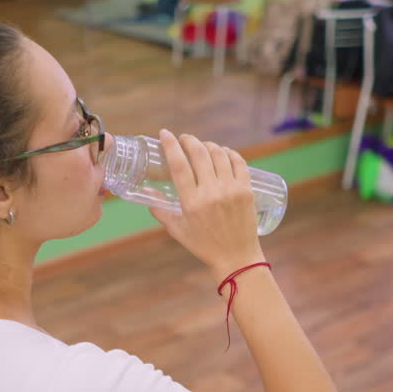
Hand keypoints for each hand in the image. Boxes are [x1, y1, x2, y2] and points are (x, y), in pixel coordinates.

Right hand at [151, 129, 264, 279]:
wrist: (236, 257)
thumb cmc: (204, 245)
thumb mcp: (177, 230)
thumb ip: (160, 210)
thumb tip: (146, 191)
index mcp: (192, 202)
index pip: (179, 165)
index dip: (170, 145)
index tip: (165, 134)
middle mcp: (212, 193)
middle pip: (199, 154)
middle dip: (189, 141)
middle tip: (184, 139)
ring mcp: (231, 190)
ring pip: (219, 154)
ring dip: (208, 145)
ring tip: (202, 146)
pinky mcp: (246, 190)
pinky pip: (239, 162)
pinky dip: (229, 153)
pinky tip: (223, 152)